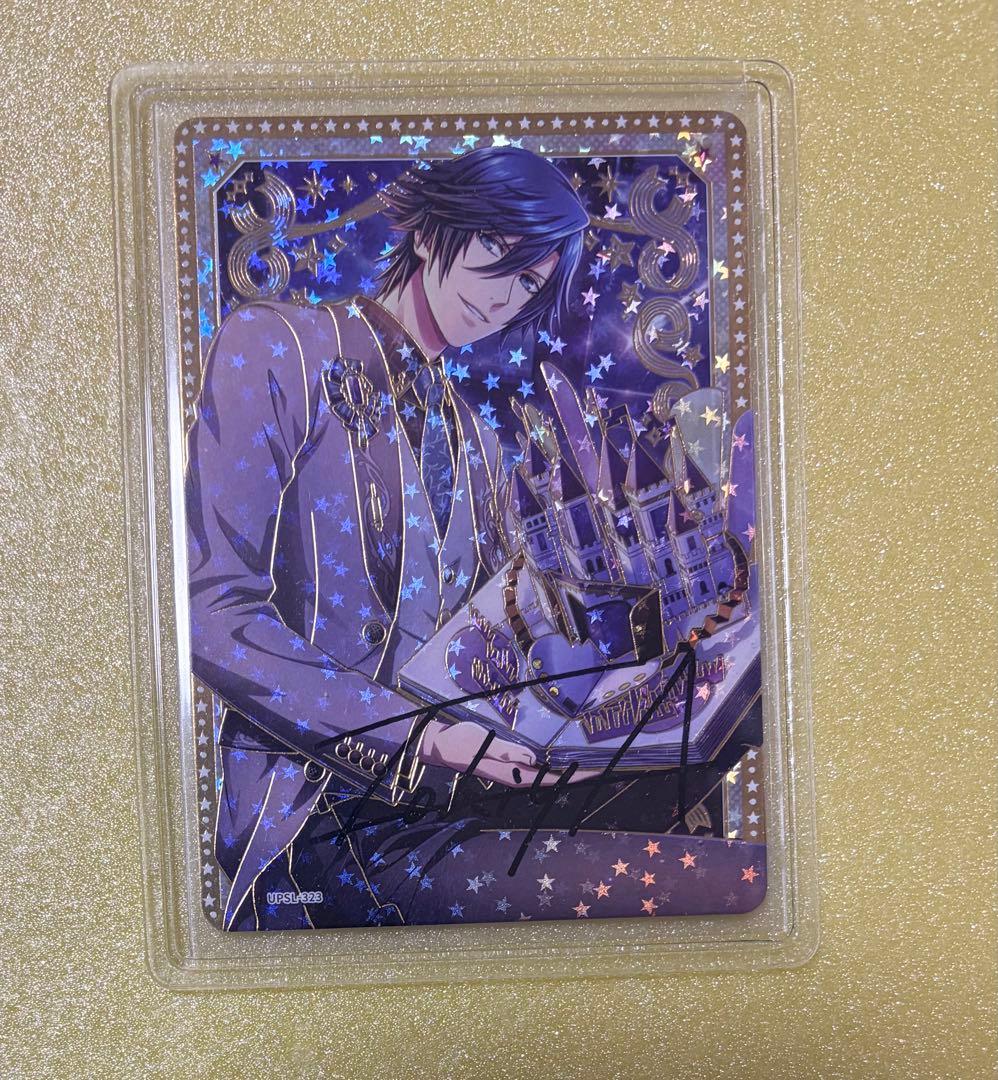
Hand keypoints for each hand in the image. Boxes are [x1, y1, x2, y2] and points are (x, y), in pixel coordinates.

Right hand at [418, 719, 599, 787]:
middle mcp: (516, 776)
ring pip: (547, 775)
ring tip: (589, 764)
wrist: (439, 746)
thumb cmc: (460, 743)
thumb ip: (507, 752)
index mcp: (513, 774)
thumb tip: (534, 759)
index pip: (552, 778)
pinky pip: (537, 768)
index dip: (576, 777)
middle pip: (554, 779)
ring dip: (567, 771)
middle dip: (578, 775)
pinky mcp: (508, 765)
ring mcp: (512, 771)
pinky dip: (553, 765)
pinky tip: (559, 759)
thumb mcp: (482, 744)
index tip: (597, 773)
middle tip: (604, 767)